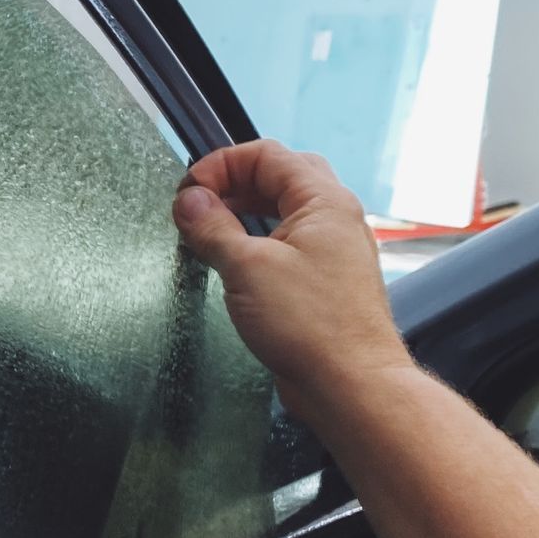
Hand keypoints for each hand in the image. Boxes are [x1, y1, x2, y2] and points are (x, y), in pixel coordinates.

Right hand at [172, 139, 411, 424]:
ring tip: (208, 233)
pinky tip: (233, 262)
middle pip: (278, 176)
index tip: (188, 192)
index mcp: (324, 201)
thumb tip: (189, 200)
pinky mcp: (323, 280)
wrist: (350, 383)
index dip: (220, 165)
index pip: (266, 155)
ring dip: (243, 212)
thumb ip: (212, 227)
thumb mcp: (246, 268)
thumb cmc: (312, 326)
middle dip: (232, 183)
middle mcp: (334, 218)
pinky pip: (287, 243)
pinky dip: (256, 241)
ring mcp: (332, 249)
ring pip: (283, 210)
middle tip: (198, 206)